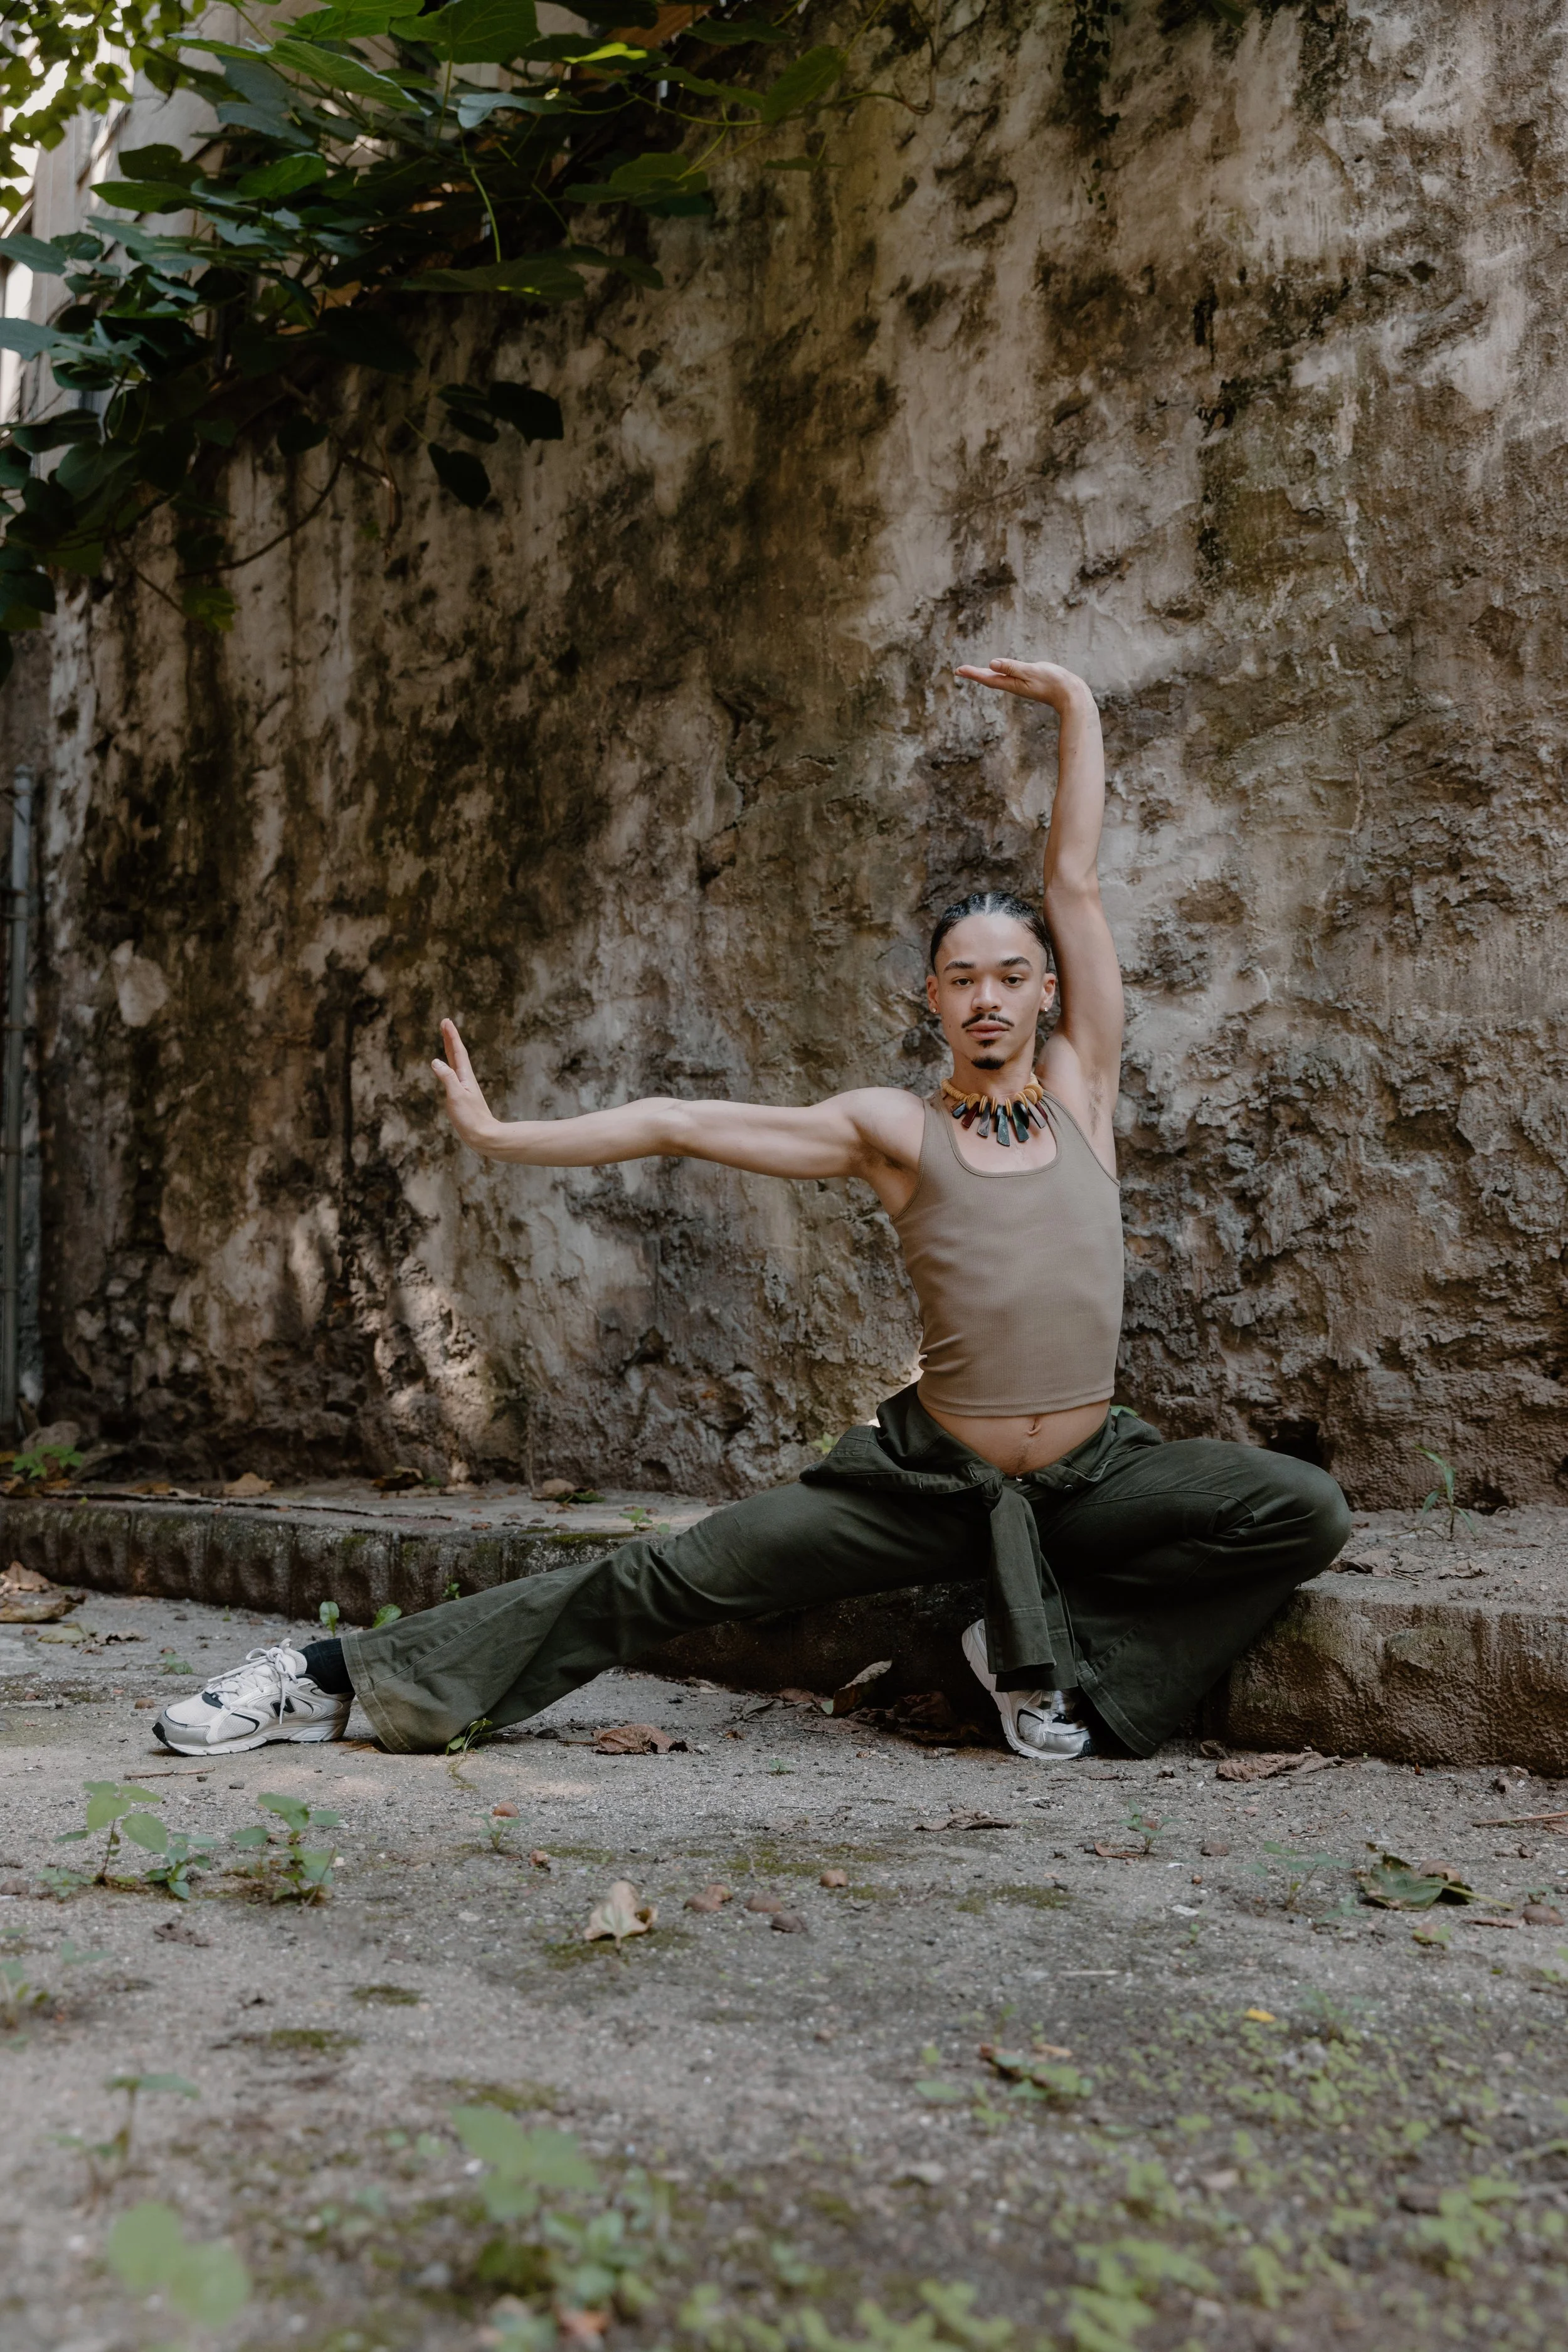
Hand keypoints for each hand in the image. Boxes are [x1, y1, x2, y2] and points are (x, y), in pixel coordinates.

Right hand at [431, 1018, 499, 1151]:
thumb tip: (435, 1061)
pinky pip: (453, 1074)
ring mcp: (464, 1087)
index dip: (451, 1036)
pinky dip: (449, 1065)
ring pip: (455, 1063)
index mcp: (465, 1076)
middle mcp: (465, 1079)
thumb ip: (447, 1078)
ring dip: (450, 1049)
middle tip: (445, 1023)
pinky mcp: (462, 1096)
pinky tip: (447, 1067)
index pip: (457, 1051)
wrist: (483, 1136)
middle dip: (450, 1038)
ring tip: (446, 1038)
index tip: (446, 1021)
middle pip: (457, 1053)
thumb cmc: (470, 1118)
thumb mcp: (456, 1096)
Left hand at [955, 658, 1093, 710]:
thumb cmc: (1053, 682)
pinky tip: (1001, 673)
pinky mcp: (1030, 683)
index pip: (987, 677)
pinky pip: (1009, 678)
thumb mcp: (1031, 671)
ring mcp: (1022, 685)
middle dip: (975, 674)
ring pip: (999, 679)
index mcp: (1012, 683)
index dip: (972, 673)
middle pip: (990, 679)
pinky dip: (1000, 674)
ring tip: (974, 672)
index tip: (958, 670)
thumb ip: (1012, 667)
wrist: (1071, 695)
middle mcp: (1014, 685)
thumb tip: (992, 664)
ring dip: (985, 675)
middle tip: (959, 670)